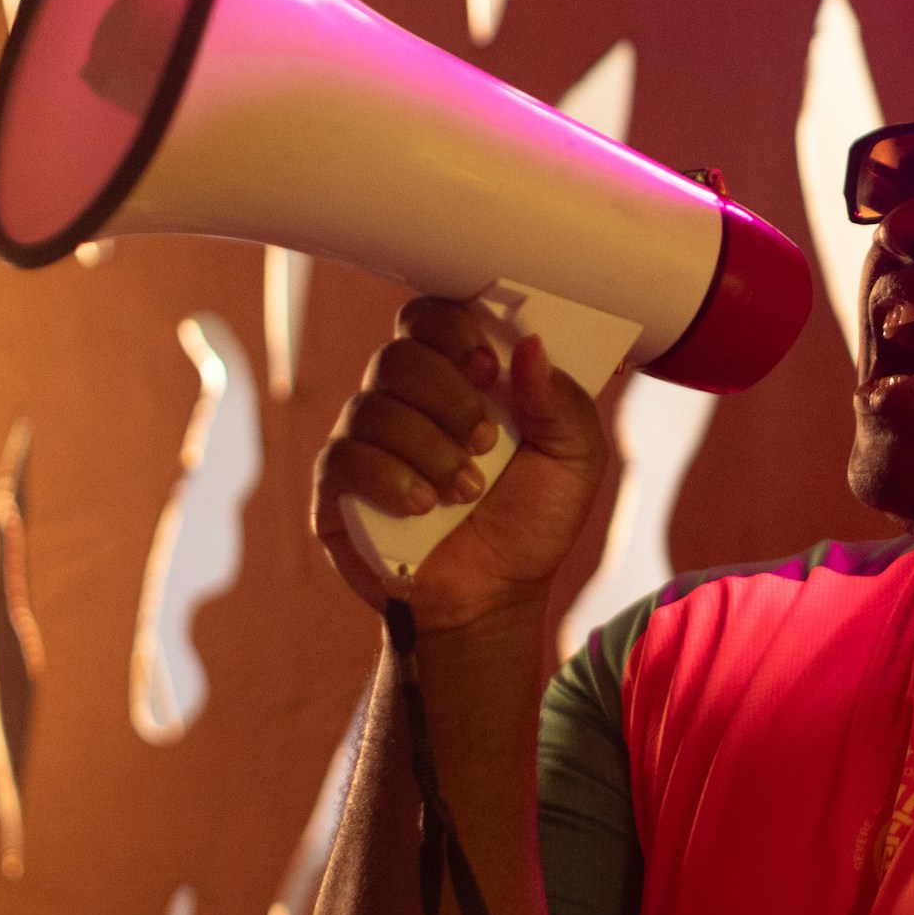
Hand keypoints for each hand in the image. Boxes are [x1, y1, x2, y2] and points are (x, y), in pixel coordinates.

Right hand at [313, 299, 610, 627]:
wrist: (494, 597)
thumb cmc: (530, 523)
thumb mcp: (574, 460)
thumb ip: (562, 400)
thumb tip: (531, 345)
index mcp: (461, 378)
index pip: (434, 317)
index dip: (454, 330)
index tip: (488, 367)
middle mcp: (407, 398)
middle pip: (400, 354)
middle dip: (449, 397)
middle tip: (486, 442)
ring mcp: (368, 438)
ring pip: (375, 405)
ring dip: (430, 449)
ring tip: (465, 491)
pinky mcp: (339, 483)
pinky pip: (345, 455)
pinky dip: (390, 478)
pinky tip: (422, 506)